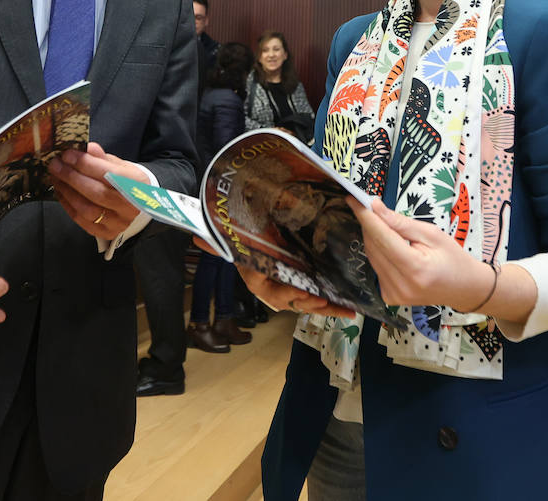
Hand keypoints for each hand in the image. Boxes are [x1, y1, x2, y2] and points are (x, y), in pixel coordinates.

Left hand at [48, 142, 142, 240]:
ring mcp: (119, 222)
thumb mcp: (120, 165)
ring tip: (56, 177)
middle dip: (72, 177)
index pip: (109, 174)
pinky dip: (68, 205)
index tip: (68, 155)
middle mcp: (131, 207)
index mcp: (138, 185)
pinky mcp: (106, 233)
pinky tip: (61, 192)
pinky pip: (82, 220)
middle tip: (56, 165)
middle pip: (97, 193)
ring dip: (67, 192)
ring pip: (88, 209)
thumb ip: (102, 157)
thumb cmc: (126, 181)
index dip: (86, 164)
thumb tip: (86, 148)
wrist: (138, 204)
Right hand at [188, 238, 353, 317]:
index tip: (302, 293)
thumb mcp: (234, 240)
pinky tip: (350, 307)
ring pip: (310, 303)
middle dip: (312, 305)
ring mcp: (291, 290)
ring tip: (345, 310)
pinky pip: (318, 298)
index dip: (287, 295)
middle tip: (326, 303)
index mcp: (258, 281)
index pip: (271, 292)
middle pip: (295, 302)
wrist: (253, 239)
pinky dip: (333, 304)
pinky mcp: (304, 287)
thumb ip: (217, 242)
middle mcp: (275, 289)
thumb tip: (197, 237)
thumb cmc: (245, 240)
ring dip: (327, 308)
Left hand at [349, 198, 493, 310]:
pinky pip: (376, 267)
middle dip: (369, 224)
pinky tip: (390, 246)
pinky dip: (379, 252)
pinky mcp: (389, 297)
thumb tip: (376, 208)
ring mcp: (393, 294)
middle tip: (368, 205)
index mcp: (415, 268)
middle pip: (374, 246)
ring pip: (372, 256)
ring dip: (373, 237)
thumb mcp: (432, 234)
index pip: (382, 238)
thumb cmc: (453, 258)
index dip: (366, 216)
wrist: (464, 288)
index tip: (354, 199)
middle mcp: (401, 285)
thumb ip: (402, 223)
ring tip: (384, 225)